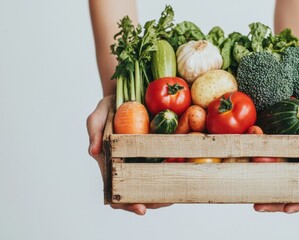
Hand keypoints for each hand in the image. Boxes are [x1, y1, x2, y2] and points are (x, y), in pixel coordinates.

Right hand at [86, 95, 171, 214]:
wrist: (126, 94)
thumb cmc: (108, 108)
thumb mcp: (98, 117)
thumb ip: (94, 132)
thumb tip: (94, 151)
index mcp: (110, 165)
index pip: (116, 191)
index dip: (127, 204)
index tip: (141, 209)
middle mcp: (126, 166)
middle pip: (137, 193)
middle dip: (151, 202)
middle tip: (165, 203)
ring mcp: (140, 160)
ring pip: (151, 184)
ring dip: (162, 194)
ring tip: (175, 197)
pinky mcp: (153, 151)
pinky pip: (161, 166)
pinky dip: (170, 175)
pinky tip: (181, 178)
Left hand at [254, 90, 298, 213]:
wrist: (282, 83)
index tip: (287, 207)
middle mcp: (293, 159)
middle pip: (286, 190)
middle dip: (273, 201)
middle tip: (259, 205)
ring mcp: (276, 154)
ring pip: (269, 182)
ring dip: (260, 191)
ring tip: (251, 198)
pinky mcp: (259, 146)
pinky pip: (253, 163)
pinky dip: (248, 171)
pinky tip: (241, 177)